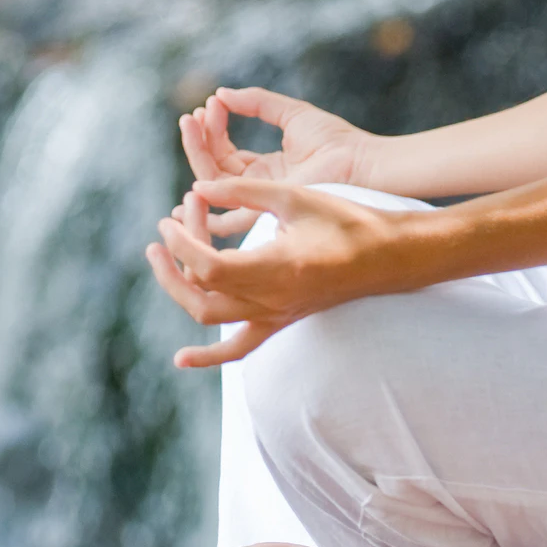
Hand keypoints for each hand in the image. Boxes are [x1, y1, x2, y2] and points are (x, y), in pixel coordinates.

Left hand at [144, 174, 408, 368]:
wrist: (386, 257)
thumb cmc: (345, 220)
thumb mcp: (293, 196)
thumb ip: (243, 191)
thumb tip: (198, 187)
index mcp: (276, 267)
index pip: (209, 265)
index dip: (181, 241)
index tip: (172, 216)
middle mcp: (272, 299)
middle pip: (201, 292)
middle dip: (172, 264)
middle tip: (161, 234)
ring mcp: (276, 316)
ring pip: (211, 318)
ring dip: (179, 291)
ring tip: (163, 261)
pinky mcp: (281, 322)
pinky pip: (240, 349)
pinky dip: (208, 357)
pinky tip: (181, 359)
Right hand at [175, 86, 370, 234]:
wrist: (361, 162)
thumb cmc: (336, 140)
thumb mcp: (291, 113)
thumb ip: (257, 103)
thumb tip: (221, 94)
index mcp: (265, 169)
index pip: (226, 150)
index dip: (213, 128)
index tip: (210, 103)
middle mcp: (258, 188)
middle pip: (214, 166)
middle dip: (198, 140)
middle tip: (189, 116)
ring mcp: (260, 200)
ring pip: (212, 182)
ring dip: (196, 153)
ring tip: (189, 123)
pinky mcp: (266, 209)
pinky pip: (226, 209)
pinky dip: (206, 198)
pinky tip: (191, 179)